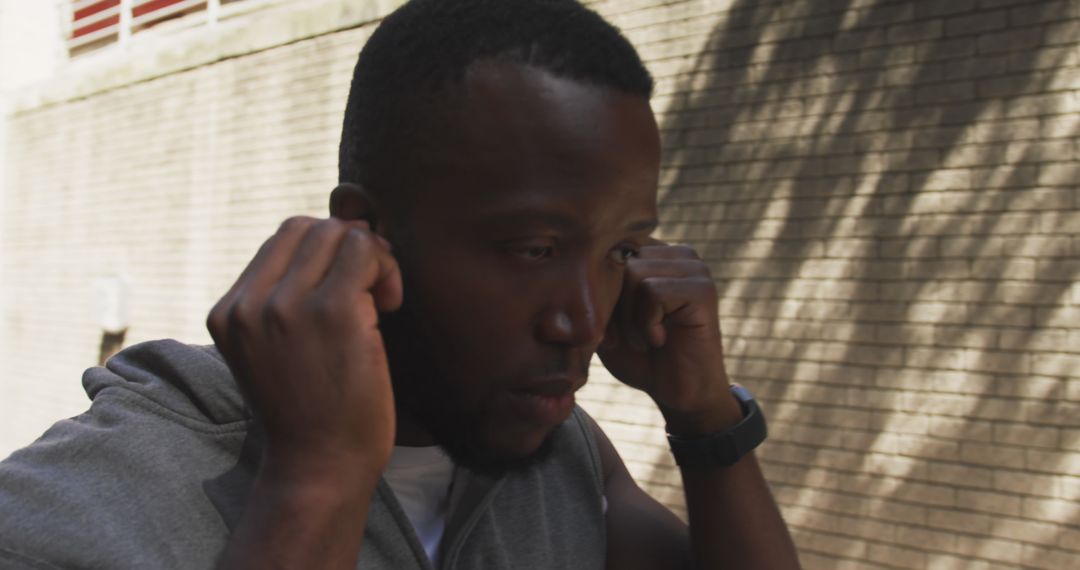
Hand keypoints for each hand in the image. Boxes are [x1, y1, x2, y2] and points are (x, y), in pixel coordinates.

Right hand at [207, 216, 402, 473]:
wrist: (322, 465)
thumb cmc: (311, 412)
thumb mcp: (274, 351)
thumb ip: (282, 302)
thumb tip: (336, 238)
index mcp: (228, 311)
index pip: (283, 238)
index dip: (326, 250)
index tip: (351, 288)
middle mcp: (249, 303)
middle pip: (311, 228)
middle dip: (351, 248)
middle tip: (374, 290)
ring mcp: (288, 305)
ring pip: (340, 234)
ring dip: (373, 257)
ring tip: (383, 299)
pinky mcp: (333, 310)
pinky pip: (366, 252)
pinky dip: (387, 268)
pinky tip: (391, 305)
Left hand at [597, 239, 739, 433]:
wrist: (678, 392)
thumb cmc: (641, 356)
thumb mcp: (607, 318)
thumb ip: (595, 286)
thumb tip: (572, 262)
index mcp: (658, 255)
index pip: (612, 249)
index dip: (602, 289)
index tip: (615, 328)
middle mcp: (679, 255)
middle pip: (621, 260)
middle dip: (616, 305)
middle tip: (632, 337)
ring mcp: (694, 269)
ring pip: (634, 274)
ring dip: (630, 317)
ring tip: (646, 339)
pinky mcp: (702, 289)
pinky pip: (653, 291)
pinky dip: (647, 323)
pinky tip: (660, 340)